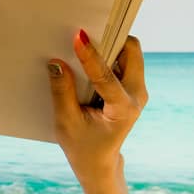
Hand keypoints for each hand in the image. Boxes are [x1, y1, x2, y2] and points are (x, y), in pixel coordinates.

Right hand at [46, 31, 146, 192]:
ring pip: (129, 53)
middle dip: (111, 39)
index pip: (105, 76)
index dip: (90, 56)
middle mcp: (136, 96)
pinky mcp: (130, 87)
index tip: (77, 37)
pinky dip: (107, 54)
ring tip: (83, 43)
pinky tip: (87, 56)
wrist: (99, 161)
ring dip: (109, 45)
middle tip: (86, 32)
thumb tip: (56, 63)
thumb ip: (62, 92)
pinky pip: (124, 60)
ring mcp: (136, 90)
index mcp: (123, 109)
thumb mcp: (66, 122)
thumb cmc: (82, 146)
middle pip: (132, 52)